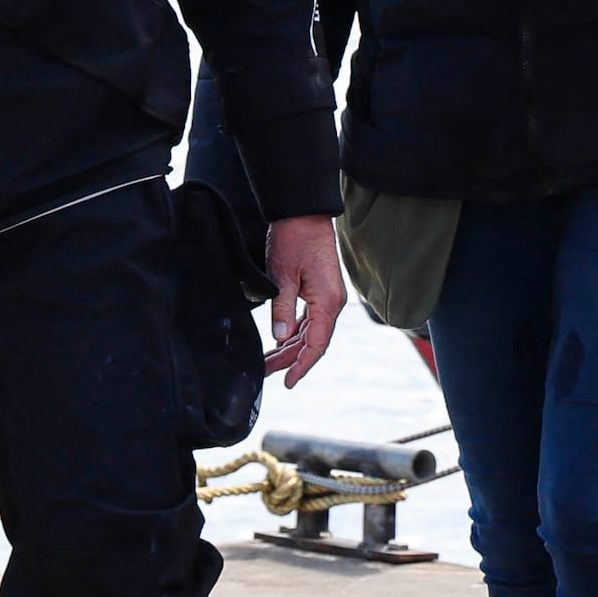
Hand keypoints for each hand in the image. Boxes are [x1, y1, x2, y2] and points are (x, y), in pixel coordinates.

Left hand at [263, 213, 344, 381]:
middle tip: (265, 372)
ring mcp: (327, 297)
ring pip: (310, 332)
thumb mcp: (283, 276)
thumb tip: (280, 338)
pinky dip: (294, 332)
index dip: (302, 365)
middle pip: (313, 341)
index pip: (316, 344)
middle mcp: (331, 303)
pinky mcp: (320, 291)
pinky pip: (309, 320)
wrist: (304, 214)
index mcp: (327, 302)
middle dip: (290, 359)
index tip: (288, 382)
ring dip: (291, 347)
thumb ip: (282, 308)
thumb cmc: (294, 240)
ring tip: (268, 360)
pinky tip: (280, 341)